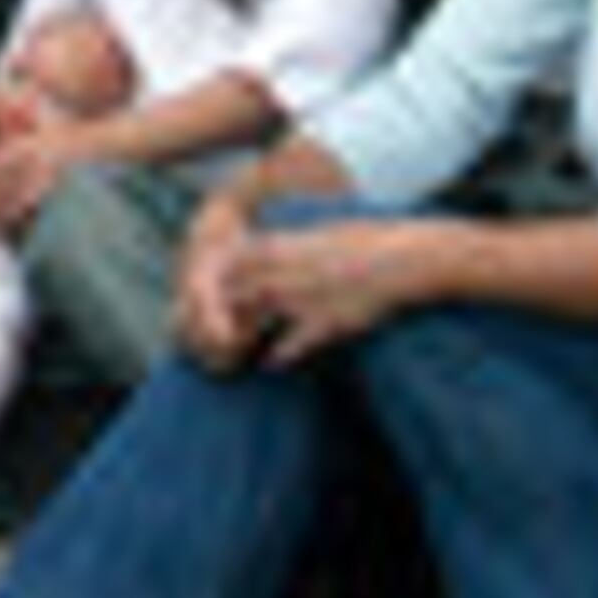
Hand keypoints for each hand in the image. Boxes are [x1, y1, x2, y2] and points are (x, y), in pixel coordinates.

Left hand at [190, 203, 414, 368]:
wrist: (397, 259)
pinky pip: (287, 348)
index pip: (226, 266)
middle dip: (215, 317)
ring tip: (231, 355)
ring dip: (239, 340)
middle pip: (231, 297)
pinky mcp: (321, 325)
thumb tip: (266, 246)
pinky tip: (269, 364)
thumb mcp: (315, 233)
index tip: (200, 300)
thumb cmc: (360, 241)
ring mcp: (300, 300)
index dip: (210, 285)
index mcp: (278, 247)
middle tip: (207, 335)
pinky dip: (275, 358)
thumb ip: (286, 244)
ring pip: (252, 324)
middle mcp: (282, 274)